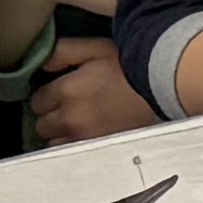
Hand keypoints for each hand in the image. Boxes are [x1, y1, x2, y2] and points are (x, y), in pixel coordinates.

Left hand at [32, 50, 151, 147]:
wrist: (166, 88)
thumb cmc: (131, 65)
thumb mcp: (95, 48)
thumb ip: (63, 52)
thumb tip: (43, 65)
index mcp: (66, 91)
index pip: (37, 101)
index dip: (46, 95)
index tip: (57, 91)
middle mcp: (71, 119)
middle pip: (42, 125)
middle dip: (50, 115)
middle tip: (66, 106)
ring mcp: (85, 139)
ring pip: (54, 143)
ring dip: (60, 134)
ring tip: (75, 123)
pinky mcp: (100, 150)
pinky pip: (73, 154)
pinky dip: (73, 146)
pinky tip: (84, 135)